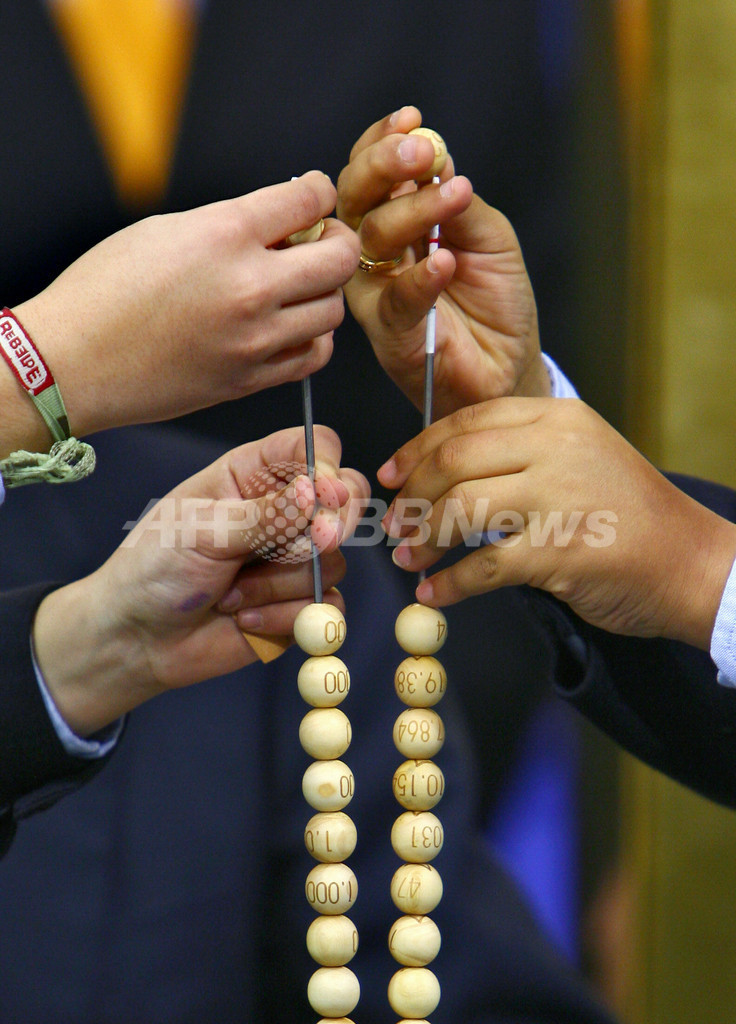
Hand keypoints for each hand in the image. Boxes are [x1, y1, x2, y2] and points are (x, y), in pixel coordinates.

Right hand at [3, 172, 359, 453]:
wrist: (74, 362)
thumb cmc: (105, 291)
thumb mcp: (166, 230)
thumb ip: (232, 224)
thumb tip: (282, 225)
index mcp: (225, 234)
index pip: (309, 199)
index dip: (320, 192)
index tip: (315, 197)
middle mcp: (249, 287)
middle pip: (339, 258)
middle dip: (336, 241)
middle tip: (319, 242)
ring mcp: (254, 339)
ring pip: (333, 310)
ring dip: (323, 293)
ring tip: (298, 288)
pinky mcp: (250, 379)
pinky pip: (313, 356)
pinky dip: (313, 338)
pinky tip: (292, 327)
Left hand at [33, 426, 368, 734]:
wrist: (136, 640)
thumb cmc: (154, 570)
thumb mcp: (202, 531)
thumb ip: (265, 514)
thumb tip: (316, 493)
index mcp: (252, 476)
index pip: (311, 448)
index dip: (328, 467)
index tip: (326, 494)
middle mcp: (281, 512)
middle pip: (345, 500)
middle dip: (333, 524)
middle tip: (315, 542)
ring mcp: (293, 560)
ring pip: (332, 561)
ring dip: (280, 584)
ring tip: (230, 594)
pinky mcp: (298, 605)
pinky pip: (327, 607)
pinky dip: (285, 617)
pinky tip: (244, 619)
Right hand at [336, 107, 548, 418]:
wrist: (509, 368)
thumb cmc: (496, 303)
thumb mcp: (488, 236)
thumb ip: (460, 202)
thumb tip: (437, 157)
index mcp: (395, 224)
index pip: (373, 175)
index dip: (383, 144)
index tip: (412, 120)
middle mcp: (377, 255)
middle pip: (356, 199)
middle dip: (383, 168)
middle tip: (419, 154)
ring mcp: (378, 293)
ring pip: (372, 240)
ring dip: (413, 212)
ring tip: (456, 197)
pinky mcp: (390, 334)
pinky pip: (395, 300)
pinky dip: (420, 278)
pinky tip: (446, 260)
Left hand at [379, 398, 735, 647]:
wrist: (693, 562)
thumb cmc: (631, 515)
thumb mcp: (582, 457)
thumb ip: (522, 453)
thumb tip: (443, 471)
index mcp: (557, 418)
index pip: (467, 421)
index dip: (417, 449)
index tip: (392, 475)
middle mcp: (556, 448)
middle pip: (454, 461)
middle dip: (412, 495)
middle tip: (396, 524)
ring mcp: (559, 498)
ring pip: (460, 508)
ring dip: (423, 538)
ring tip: (410, 558)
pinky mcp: (560, 552)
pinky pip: (483, 567)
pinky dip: (449, 584)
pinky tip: (435, 593)